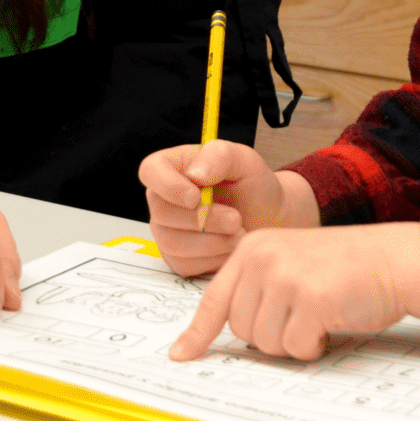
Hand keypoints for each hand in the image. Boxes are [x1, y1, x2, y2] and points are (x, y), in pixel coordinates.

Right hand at [140, 140, 312, 276]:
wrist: (268, 218)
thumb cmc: (254, 186)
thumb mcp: (246, 160)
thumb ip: (220, 156)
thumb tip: (194, 175)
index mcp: (174, 167)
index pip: (151, 170)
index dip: (167, 186)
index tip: (195, 196)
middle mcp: (164, 198)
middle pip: (161, 212)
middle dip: (202, 219)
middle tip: (236, 219)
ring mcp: (168, 229)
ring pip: (172, 242)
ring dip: (211, 241)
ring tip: (239, 233)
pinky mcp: (178, 257)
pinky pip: (184, 264)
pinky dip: (212, 258)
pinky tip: (231, 247)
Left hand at [168, 223, 419, 361]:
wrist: (392, 259)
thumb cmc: (345, 267)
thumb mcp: (291, 262)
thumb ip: (258, 286)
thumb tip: (227, 331)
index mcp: (253, 247)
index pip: (214, 298)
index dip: (197, 333)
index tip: (181, 354)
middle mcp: (263, 258)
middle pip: (241, 330)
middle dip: (270, 335)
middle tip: (300, 315)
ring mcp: (285, 277)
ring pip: (266, 343)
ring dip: (293, 342)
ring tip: (317, 314)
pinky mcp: (310, 298)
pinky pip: (296, 347)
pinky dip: (314, 346)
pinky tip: (330, 321)